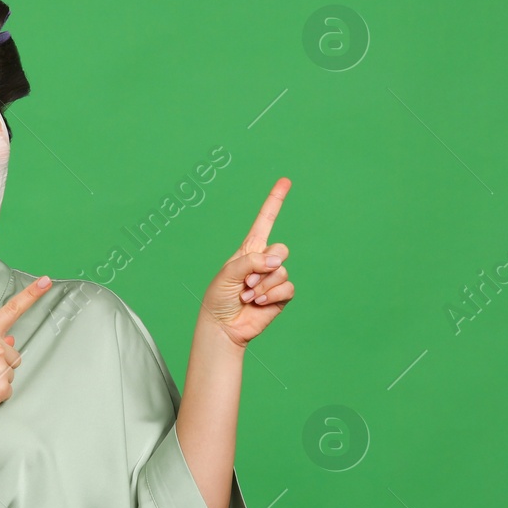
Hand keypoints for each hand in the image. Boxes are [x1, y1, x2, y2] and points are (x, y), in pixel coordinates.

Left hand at [200, 177, 293, 347]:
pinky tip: (258, 303)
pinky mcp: (281, 296)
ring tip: (247, 295)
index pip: (265, 220)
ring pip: (282, 271)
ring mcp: (274, 278)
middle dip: (264, 265)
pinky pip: (288, 288)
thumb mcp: (227, 273)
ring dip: (262, 286)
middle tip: (246, 282)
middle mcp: (264, 261)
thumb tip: (278, 260)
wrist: (223, 326)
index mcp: (249, 249)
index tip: (285, 181)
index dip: (275, 200)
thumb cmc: (219, 297)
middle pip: (281, 249)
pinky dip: (271, 295)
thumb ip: (251, 261)